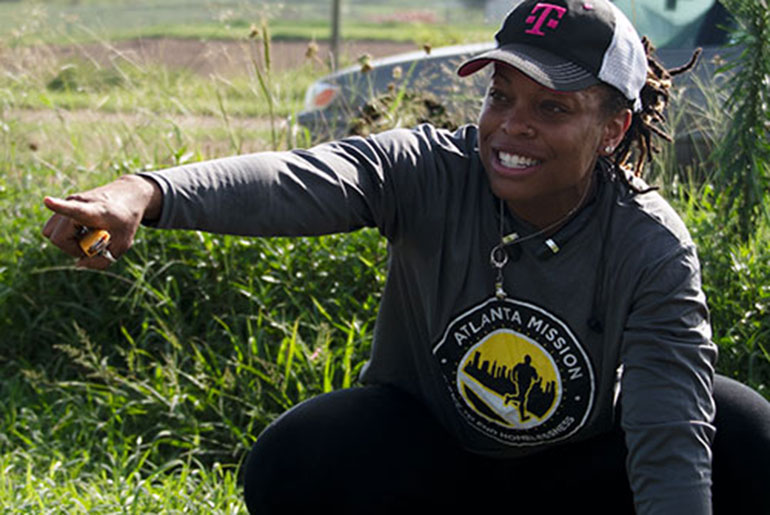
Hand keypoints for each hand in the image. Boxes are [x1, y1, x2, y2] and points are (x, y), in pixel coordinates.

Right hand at [42, 175, 161, 268]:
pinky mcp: (64, 203)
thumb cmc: (126, 221)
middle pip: (58, 236)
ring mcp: (68, 201)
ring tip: (87, 235)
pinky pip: (53, 228)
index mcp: (95, 211)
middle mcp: (77, 202)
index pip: (74, 210)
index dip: (59, 207)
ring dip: (67, 242)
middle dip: (72, 249)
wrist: (128, 195)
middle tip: (92, 245)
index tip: (47, 201)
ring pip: (50, 233)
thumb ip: (102, 261)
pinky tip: (82, 230)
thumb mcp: (122, 245)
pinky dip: (65, 235)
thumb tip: (78, 264)